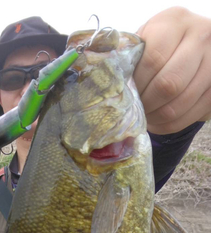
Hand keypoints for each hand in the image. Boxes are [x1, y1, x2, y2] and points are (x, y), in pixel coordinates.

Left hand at [134, 7, 210, 133]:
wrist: (193, 45)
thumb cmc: (159, 45)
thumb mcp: (146, 41)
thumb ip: (132, 58)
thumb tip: (116, 88)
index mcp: (175, 22)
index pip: (153, 59)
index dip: (137, 84)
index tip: (126, 94)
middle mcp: (201, 37)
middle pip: (169, 84)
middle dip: (147, 104)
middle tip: (135, 110)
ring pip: (180, 103)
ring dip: (156, 117)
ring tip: (144, 117)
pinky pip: (190, 115)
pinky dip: (169, 125)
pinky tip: (157, 121)